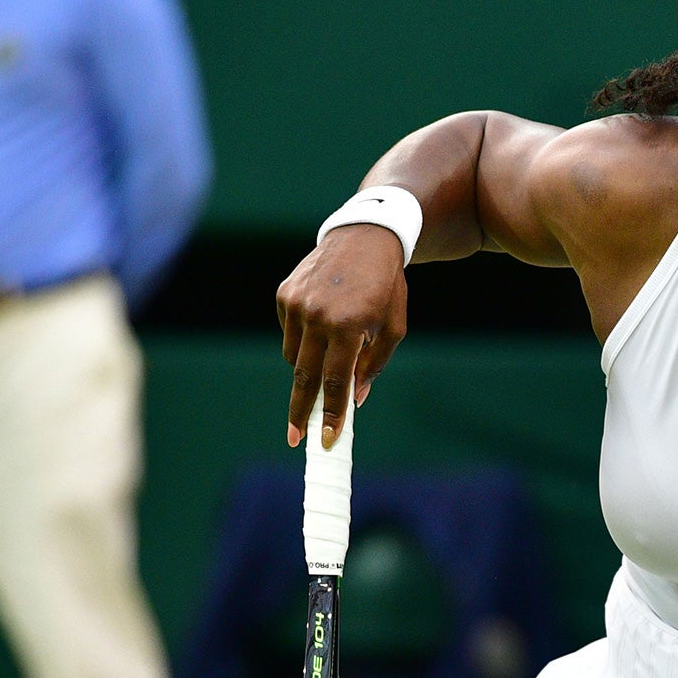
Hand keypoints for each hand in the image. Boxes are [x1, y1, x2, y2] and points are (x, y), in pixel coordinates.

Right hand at [276, 224, 408, 446]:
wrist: (364, 238)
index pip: (334, 382)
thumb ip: (373, 365)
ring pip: (294, 356)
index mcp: (347, 327)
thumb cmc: (385, 288)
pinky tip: (323, 322)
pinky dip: (303, 338)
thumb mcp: (393, 327)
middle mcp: (316, 316)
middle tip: (296, 437)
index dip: (331, 414)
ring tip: (329, 353)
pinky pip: (289, 332)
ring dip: (308, 367)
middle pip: (304, 377)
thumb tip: (355, 399)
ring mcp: (295, 304)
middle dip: (300, 411)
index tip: (326, 439)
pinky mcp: (284, 294)